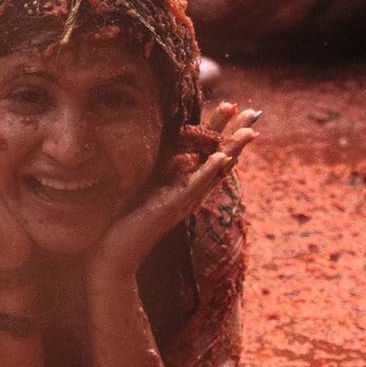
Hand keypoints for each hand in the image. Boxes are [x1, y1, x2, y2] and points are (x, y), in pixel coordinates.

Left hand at [91, 102, 259, 285]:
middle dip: (234, 134)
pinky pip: (194, 186)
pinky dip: (208, 171)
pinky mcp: (171, 208)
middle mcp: (189, 195)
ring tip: (248, 131)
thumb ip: (158, 174)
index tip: (235, 109)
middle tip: (253, 111)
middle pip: (219, 160)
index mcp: (183, 188)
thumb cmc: (123, 223)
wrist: (113, 256)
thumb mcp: (143, 190)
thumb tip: (169, 154)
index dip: (223, 133)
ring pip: (213, 171)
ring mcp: (183, 202)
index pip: (209, 156)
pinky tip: (220, 157)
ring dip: (231, 149)